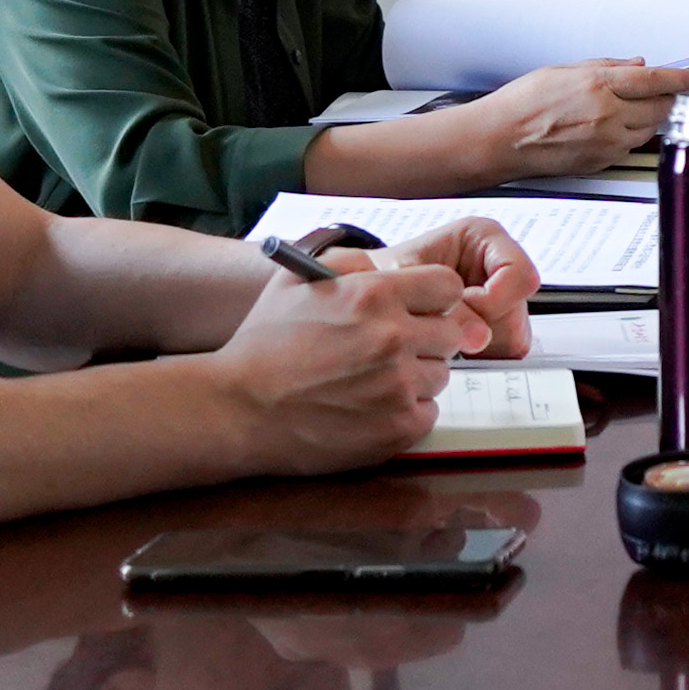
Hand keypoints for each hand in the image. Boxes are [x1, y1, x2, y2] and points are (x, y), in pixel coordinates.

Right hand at [206, 246, 484, 472]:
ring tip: (372, 381)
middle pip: (450, 333)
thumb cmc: (263, 344)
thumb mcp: (297, 281)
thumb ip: (349, 261)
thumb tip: (384, 266)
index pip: (448, 286)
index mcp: (374, 295)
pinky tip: (370, 408)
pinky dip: (406, 412)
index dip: (434, 298)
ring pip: (440, 375)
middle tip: (396, 348)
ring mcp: (398, 386)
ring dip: (416, 376)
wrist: (238, 409)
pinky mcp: (397, 428)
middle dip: (427, 338)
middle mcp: (393, 338)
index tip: (421, 309)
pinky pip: (427, 412)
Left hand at [384, 217, 536, 355]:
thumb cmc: (383, 275)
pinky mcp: (495, 324)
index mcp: (484, 237)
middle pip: (518, 308)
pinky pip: (504, 350)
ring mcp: (500, 297)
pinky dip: (478, 355)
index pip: (519, 275)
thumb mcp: (408, 282)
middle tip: (444, 326)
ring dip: (480, 344)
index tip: (459, 309)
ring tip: (443, 335)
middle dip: (483, 326)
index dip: (493, 299)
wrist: (369, 297)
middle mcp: (498, 265)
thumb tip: (480, 338)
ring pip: (514, 334)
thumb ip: (446, 307)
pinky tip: (451, 346)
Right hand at [468, 56, 688, 176]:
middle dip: (668, 98)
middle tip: (669, 91)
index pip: (655, 81)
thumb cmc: (522, 103)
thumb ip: (606, 67)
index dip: (683, 79)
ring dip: (651, 117)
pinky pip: (629, 146)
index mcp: (598, 86)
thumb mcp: (564, 70)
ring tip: (635, 107)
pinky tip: (616, 125)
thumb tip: (637, 65)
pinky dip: (632, 134)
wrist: (499, 139)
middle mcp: (606, 115)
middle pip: (659, 107)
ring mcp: (604, 143)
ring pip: (649, 129)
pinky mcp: (600, 162)